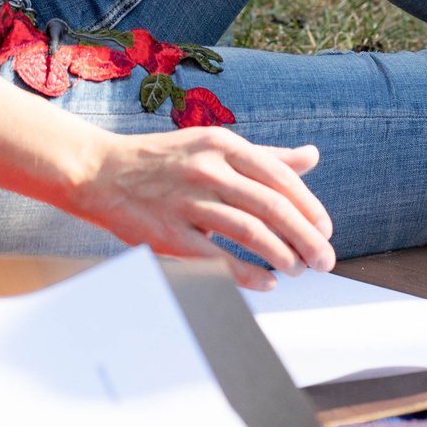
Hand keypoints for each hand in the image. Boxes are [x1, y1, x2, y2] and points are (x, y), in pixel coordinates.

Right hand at [70, 128, 336, 288]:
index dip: (310, 207)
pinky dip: (248, 274)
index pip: (280, 177)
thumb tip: (312, 156)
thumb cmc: (164, 161)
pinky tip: (267, 282)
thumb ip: (264, 156)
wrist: (100, 172)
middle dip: (306, 237)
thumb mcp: (213, 146)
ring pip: (250, 232)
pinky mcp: (169, 234)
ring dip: (282, 256)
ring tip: (298, 270)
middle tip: (325, 260)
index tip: (326, 229)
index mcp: (222, 144)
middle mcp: (207, 169)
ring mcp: (187, 202)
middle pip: (272, 206)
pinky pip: (218, 259)